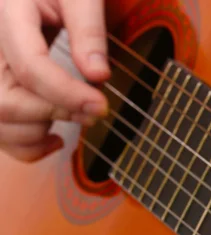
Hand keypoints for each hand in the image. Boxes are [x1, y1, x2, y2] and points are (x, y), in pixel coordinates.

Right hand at [0, 0, 108, 161]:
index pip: (29, 67)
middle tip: (95, 110)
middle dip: (55, 113)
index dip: (67, 94)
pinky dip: (26, 146)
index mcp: (5, 14)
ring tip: (78, 116)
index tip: (101, 106)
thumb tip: (98, 76)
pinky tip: (53, 136)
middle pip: (5, 103)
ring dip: (41, 133)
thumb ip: (88, 29)